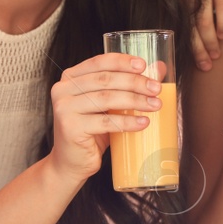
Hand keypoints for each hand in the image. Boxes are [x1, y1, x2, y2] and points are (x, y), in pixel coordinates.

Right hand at [48, 53, 164, 182]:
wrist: (71, 162)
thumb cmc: (92, 131)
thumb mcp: (109, 105)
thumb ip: (127, 85)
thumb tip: (159, 68)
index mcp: (71, 77)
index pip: (99, 62)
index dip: (122, 61)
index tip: (144, 65)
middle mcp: (63, 89)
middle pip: (105, 80)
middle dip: (135, 82)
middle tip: (156, 89)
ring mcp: (64, 108)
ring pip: (107, 99)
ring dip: (135, 101)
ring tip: (154, 105)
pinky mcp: (70, 127)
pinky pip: (106, 122)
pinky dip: (128, 122)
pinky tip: (143, 123)